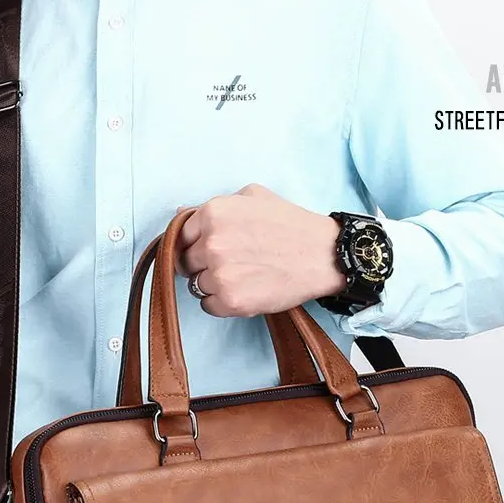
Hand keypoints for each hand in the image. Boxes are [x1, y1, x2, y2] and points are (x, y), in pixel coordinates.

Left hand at [176, 184, 344, 316]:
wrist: (323, 255)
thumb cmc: (290, 225)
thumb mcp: (253, 196)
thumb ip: (215, 206)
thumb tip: (180, 213)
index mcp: (213, 213)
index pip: (180, 236)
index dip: (195, 243)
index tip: (209, 249)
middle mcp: (212, 243)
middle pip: (185, 262)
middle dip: (202, 264)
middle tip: (230, 263)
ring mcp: (220, 274)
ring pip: (196, 286)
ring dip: (213, 284)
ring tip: (242, 276)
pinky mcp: (231, 301)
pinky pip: (208, 306)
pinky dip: (221, 303)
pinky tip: (244, 290)